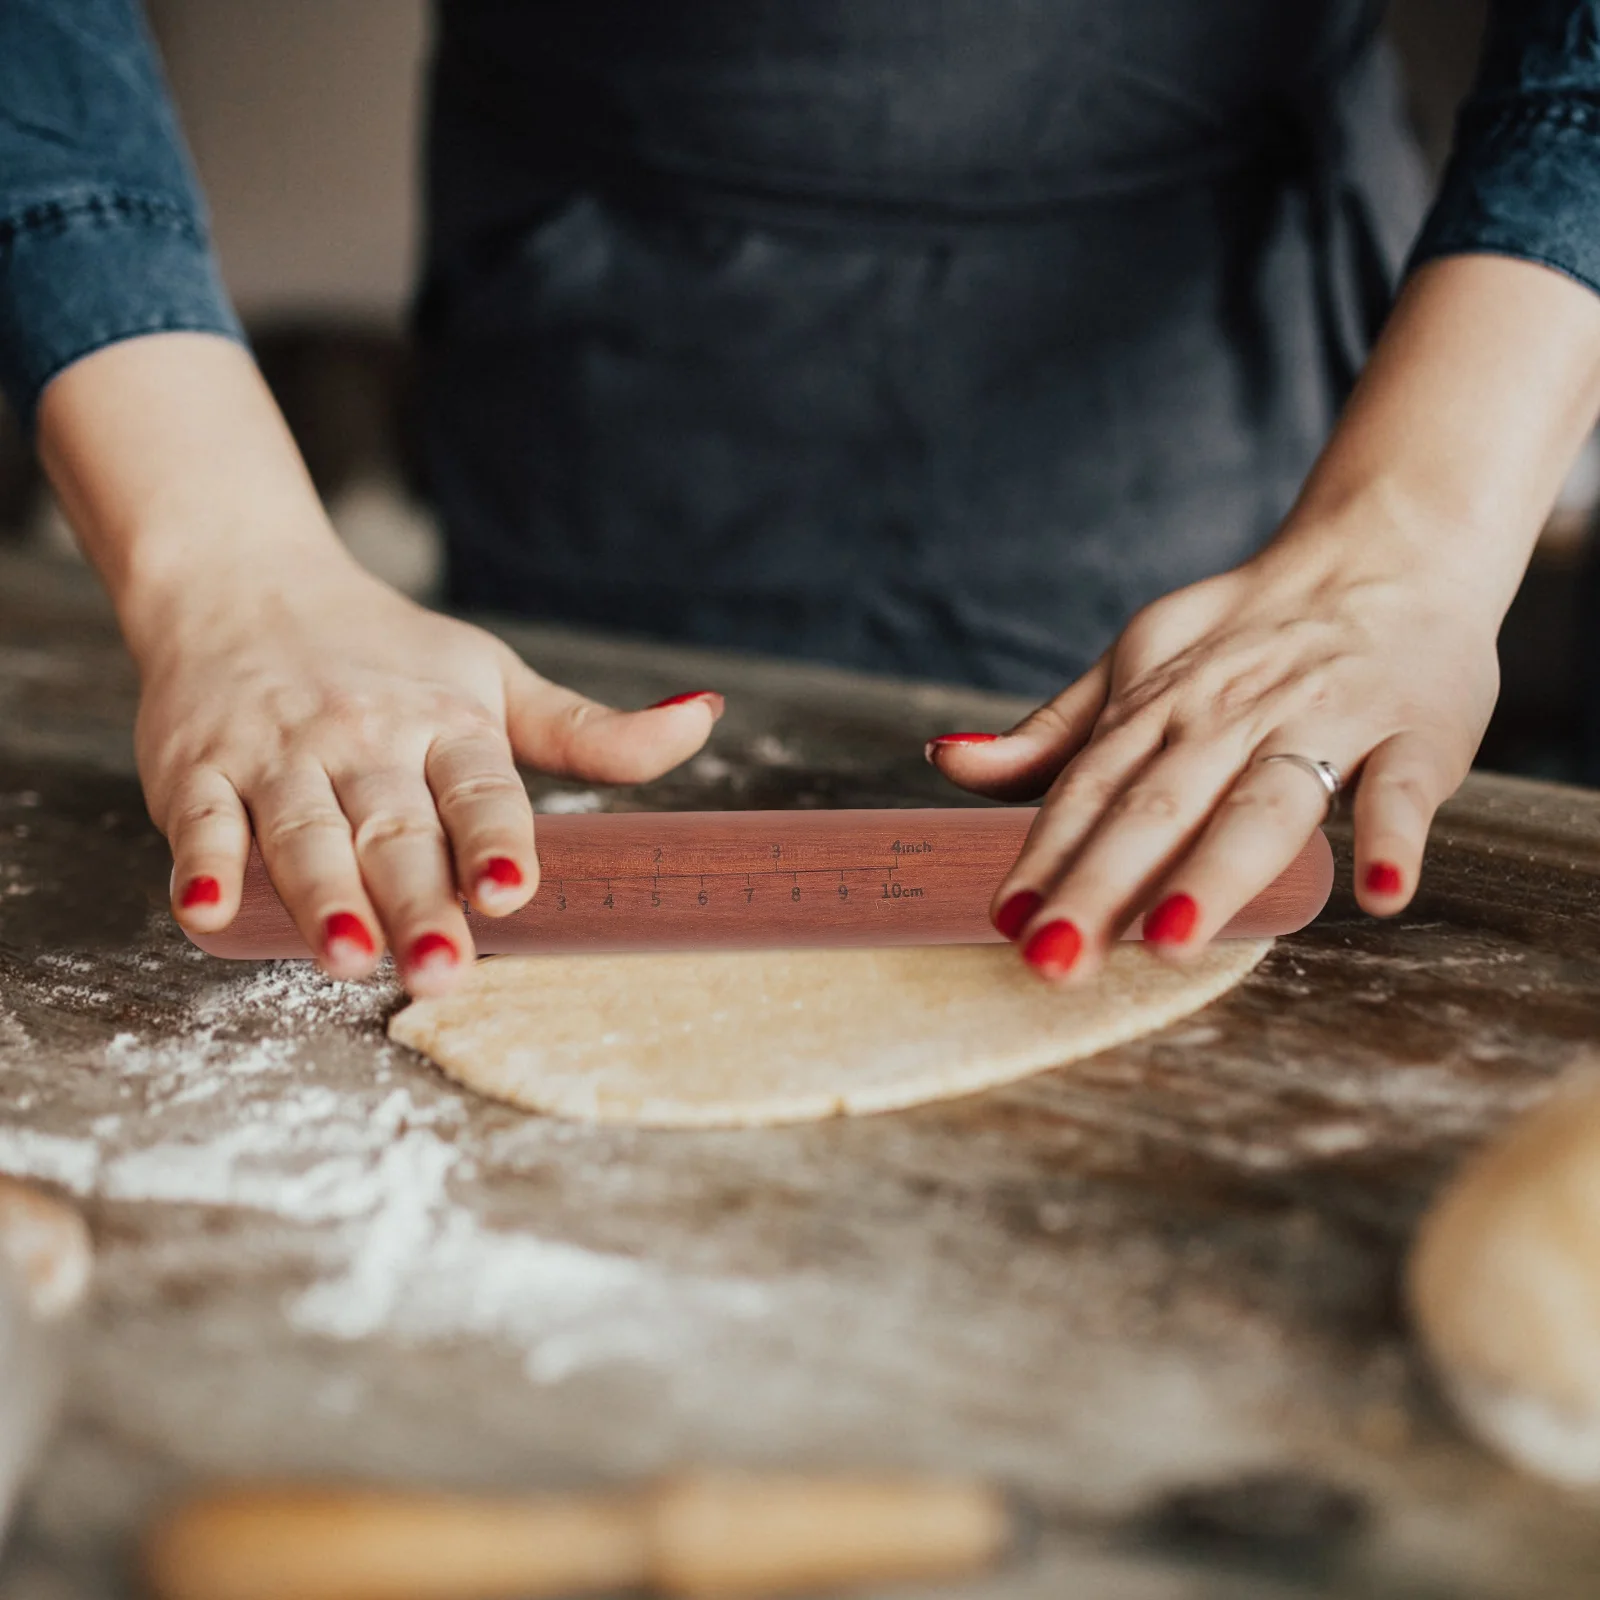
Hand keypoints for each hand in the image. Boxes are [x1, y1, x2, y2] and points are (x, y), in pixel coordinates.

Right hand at [137, 549, 720, 993]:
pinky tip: (210, 914)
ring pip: (303, 830)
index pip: (479, 787)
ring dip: (322, 895)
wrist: (246, 585)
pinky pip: (201, 820)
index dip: (495, 838)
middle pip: (395, 826)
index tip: (511, 890)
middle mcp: (365, 737)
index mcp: (447, 722)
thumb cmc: (388, 654)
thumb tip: (707, 718)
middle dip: (417, 899)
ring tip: (346, 956)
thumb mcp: (497, 682)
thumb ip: (592, 733)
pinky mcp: (199, 766)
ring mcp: (279, 752)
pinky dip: (204, 866)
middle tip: (442, 972)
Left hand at [927, 529, 1498, 979]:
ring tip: (1172, 941)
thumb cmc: (1246, 632)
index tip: (1006, 922)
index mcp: (1158, 708)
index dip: (1046, 855)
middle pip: (1158, 808)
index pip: (1090, 791)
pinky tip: (1378, 893)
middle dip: (1102, 884)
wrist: (1384, 547)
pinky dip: (1393, 835)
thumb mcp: (1132, 664)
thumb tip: (947, 761)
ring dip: (1217, 871)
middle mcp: (1230, 717)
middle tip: (1055, 959)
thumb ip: (1052, 732)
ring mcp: (1325, 720)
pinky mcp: (1417, 730)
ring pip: (1262, 802)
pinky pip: (1404, 786)